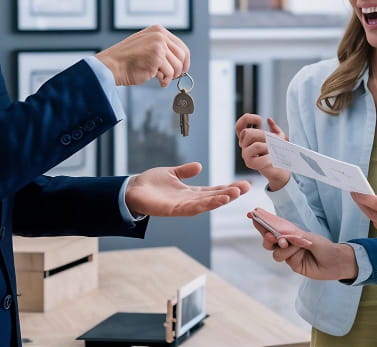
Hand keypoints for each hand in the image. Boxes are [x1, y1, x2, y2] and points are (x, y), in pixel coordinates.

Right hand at [96, 25, 189, 86]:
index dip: (184, 60)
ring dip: (171, 76)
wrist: (112, 65)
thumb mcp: (146, 47)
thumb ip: (162, 49)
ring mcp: (158, 45)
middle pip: (182, 55)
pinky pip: (170, 73)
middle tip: (172, 77)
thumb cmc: (127, 60)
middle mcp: (159, 35)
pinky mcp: (157, 57)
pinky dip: (165, 80)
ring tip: (161, 78)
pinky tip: (158, 80)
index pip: (180, 45)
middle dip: (179, 69)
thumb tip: (179, 62)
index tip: (183, 69)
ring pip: (177, 65)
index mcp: (158, 30)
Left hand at [125, 162, 250, 216]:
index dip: (227, 188)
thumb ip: (185, 171)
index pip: (213, 190)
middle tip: (246, 187)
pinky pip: (192, 208)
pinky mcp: (173, 210)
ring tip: (234, 194)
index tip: (243, 184)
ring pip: (206, 204)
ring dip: (220, 200)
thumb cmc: (150, 183)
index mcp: (190, 192)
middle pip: (213, 197)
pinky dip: (205, 205)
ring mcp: (182, 206)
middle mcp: (189, 200)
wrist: (130, 190)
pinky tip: (216, 200)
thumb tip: (199, 166)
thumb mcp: (171, 173)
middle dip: (230, 193)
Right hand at [234, 114, 290, 190]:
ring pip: (254, 145)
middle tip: (274, 141)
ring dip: (268, 147)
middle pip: (247, 133)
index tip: (260, 119)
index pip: (239, 126)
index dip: (247, 119)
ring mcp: (246, 155)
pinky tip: (274, 158)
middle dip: (263, 134)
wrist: (283, 172)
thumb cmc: (280, 155)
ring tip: (275, 151)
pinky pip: (260, 157)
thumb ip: (275, 130)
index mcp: (249, 140)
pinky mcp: (250, 163)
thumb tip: (269, 120)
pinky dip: (270, 156)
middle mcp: (245, 147)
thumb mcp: (280, 139)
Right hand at [248, 208, 357, 280]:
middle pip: (268, 240)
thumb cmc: (323, 245)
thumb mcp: (306, 236)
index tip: (252, 214)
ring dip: (281, 247)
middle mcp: (287, 243)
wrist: (334, 261)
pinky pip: (284, 258)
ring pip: (274, 251)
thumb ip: (292, 236)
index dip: (262, 221)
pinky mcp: (292, 264)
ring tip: (288, 244)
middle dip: (266, 236)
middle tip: (270, 235)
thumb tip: (278, 236)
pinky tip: (299, 252)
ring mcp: (289, 254)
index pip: (273, 226)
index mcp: (290, 233)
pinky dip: (290, 253)